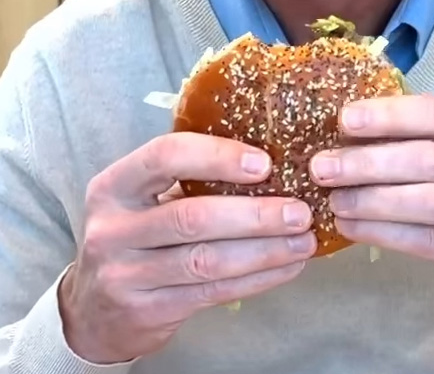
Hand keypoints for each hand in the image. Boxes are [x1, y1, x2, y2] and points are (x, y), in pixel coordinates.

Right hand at [59, 133, 315, 363]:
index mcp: (114, 185)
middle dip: (254, 213)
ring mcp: (126, 275)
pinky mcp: (147, 311)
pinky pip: (213, 292)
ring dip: (265, 250)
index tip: (264, 162)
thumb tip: (270, 157)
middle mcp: (113, 229)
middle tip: (299, 210)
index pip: (164, 157)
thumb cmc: (136, 235)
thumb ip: (187, 177)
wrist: (95, 311)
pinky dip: (257, 278)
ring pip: (207, 260)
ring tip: (303, 239)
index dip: (216, 156)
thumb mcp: (143, 198)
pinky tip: (286, 266)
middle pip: (193, 216)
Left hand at [310, 95, 433, 319]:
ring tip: (334, 199)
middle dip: (370, 161)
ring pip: (428, 201)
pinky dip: (385, 233)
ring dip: (373, 199)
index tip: (346, 119)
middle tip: (323, 165)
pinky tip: (354, 228)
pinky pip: (428, 242)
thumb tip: (359, 128)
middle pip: (429, 158)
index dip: (391, 115)